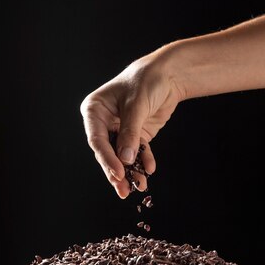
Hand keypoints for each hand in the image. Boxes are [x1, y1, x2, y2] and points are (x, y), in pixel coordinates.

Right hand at [80, 50, 183, 197]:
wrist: (169, 74)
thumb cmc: (147, 80)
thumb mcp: (137, 106)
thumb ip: (130, 133)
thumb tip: (125, 159)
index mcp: (95, 110)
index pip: (96, 139)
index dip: (107, 158)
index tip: (118, 172)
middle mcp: (104, 122)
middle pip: (107, 152)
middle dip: (117, 172)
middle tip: (123, 190)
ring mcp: (120, 130)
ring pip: (121, 156)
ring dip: (131, 172)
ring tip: (139, 187)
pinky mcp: (136, 135)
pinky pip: (137, 153)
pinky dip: (143, 162)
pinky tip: (149, 170)